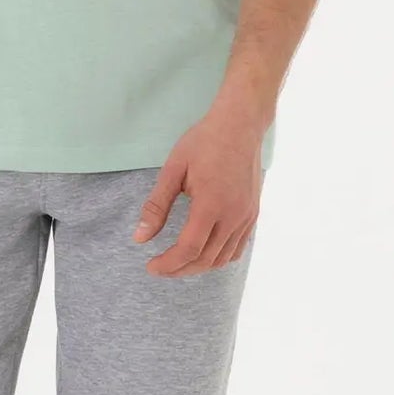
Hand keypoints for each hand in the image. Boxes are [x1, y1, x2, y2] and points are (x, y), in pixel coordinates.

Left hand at [132, 106, 263, 276]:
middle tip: (160, 268)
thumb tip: (140, 238)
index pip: (188, 248)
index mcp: (211, 204)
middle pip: (205, 259)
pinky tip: (203, 253)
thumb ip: (157, 206)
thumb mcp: (173, 169)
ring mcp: (246, 216)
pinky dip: (218, 258)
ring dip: (198, 266)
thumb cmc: (204, 142)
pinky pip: (237, 248)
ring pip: (222, 258)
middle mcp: (233, 215)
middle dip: (180, 269)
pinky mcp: (253, 214)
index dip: (168, 264)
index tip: (151, 266)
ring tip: (178, 263)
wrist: (240, 125)